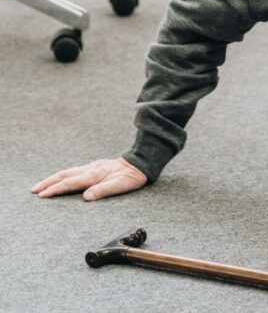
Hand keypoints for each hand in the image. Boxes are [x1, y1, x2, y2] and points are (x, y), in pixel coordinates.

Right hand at [31, 157, 146, 200]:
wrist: (141, 163)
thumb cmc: (132, 176)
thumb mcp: (121, 185)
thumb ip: (103, 190)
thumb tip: (86, 197)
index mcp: (94, 175)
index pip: (70, 183)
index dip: (55, 189)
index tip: (42, 195)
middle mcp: (90, 169)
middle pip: (64, 175)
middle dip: (47, 183)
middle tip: (33, 191)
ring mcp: (91, 167)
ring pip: (67, 172)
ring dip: (52, 179)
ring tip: (40, 186)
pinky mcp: (94, 167)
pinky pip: (73, 171)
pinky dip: (62, 176)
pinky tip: (59, 179)